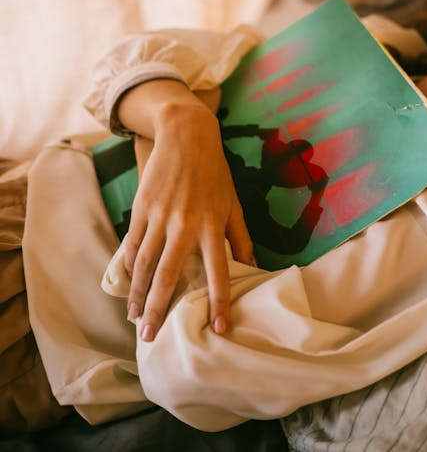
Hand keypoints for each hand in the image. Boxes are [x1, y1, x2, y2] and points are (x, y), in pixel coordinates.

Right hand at [125, 98, 253, 341]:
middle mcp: (184, 224)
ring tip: (135, 317)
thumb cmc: (214, 171)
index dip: (220, 302)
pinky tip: (128, 283)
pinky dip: (129, 266)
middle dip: (158, 309)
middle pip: (168, 275)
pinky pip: (132, 243)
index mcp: (212, 225)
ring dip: (138, 294)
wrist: (186, 135)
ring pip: (144, 263)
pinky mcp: (142, 207)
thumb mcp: (233, 202)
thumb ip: (240, 236)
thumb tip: (252, 268)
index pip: (218, 271)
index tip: (219, 329)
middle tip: (150, 337)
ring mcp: (159, 216)